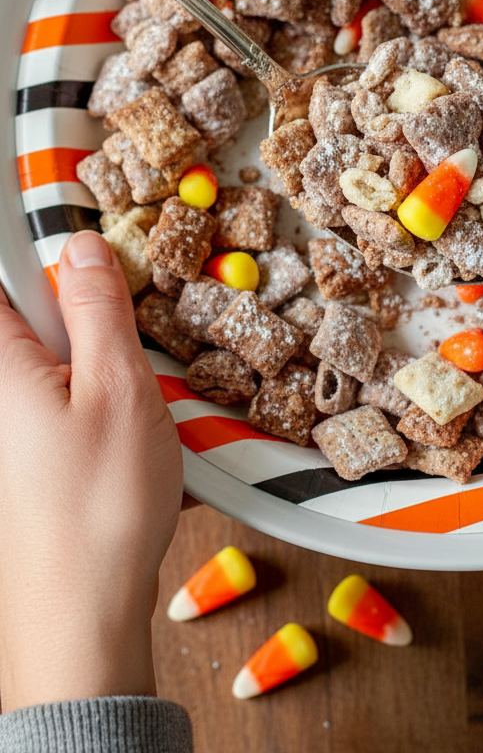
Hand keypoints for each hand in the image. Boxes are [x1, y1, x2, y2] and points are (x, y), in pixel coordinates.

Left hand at [0, 231, 182, 710]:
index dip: (30, 229)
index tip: (58, 201)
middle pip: (28, 309)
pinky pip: (58, 397)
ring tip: (131, 395)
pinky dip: (95, 397)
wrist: (79, 619)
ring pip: (50, 355)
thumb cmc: (96, 513)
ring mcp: (8, 425)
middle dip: (80, 304)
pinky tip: (125, 433)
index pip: (0, 268)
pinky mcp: (26, 454)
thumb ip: (96, 309)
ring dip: (95, 356)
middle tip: (125, 324)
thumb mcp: (119, 389)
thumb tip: (82, 249)